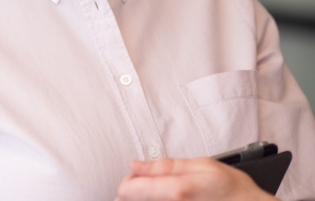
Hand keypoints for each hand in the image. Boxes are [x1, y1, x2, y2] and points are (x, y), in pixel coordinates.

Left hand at [115, 158, 275, 200]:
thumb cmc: (236, 192)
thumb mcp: (204, 167)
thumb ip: (165, 166)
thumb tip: (135, 165)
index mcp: (176, 192)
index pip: (127, 190)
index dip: (130, 181)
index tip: (140, 178)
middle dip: (138, 193)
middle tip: (156, 187)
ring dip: (149, 200)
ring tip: (174, 196)